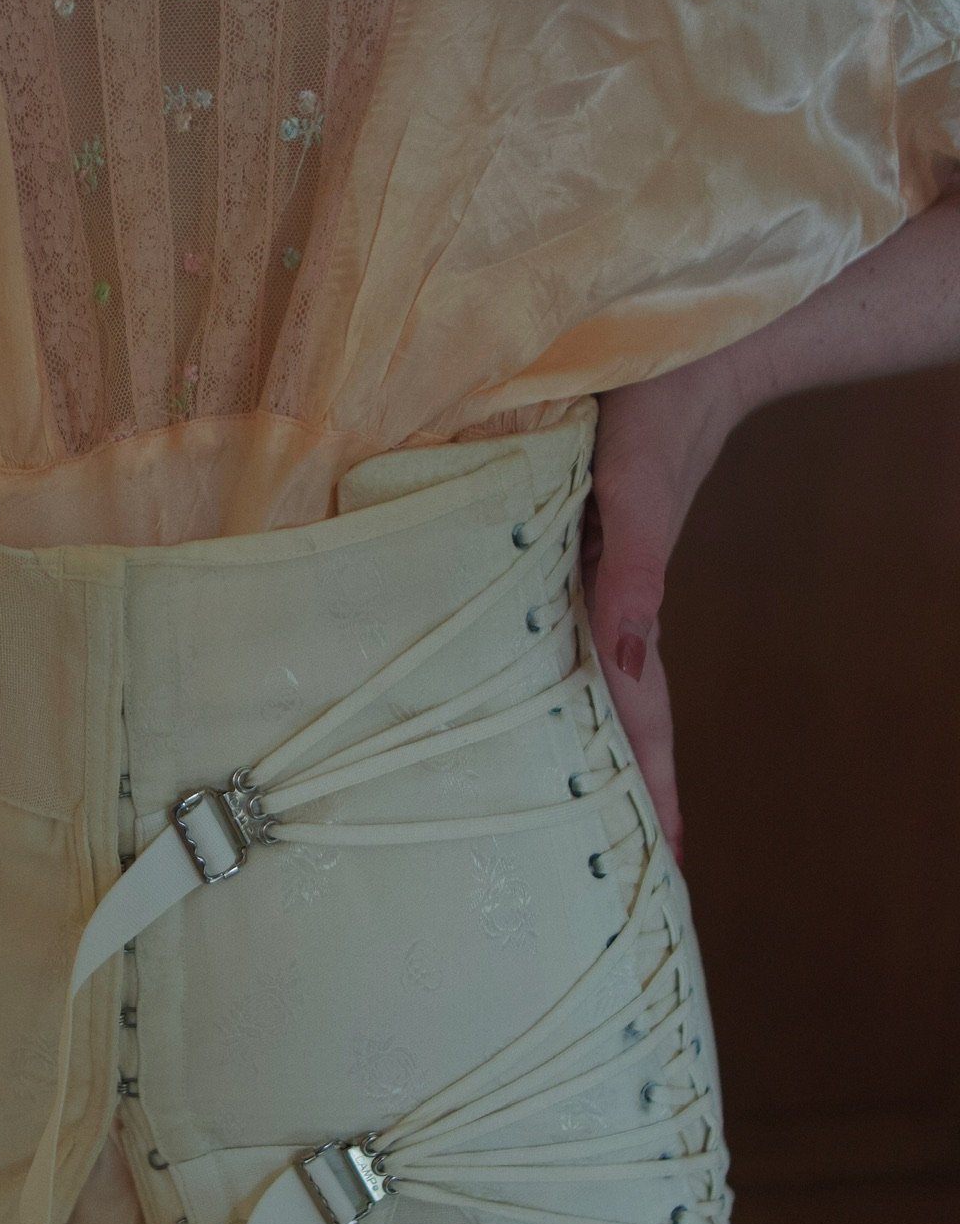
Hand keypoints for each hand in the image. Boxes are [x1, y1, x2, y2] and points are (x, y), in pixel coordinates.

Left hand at [583, 352, 751, 864]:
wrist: (677, 353)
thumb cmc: (656, 410)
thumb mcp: (637, 486)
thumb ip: (634, 567)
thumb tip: (629, 656)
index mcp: (624, 605)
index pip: (640, 717)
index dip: (650, 789)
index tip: (668, 861)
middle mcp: (609, 606)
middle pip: (622, 720)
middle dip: (629, 795)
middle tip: (634, 870)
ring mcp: (593, 584)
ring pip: (592, 686)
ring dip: (598, 751)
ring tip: (591, 817)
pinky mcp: (575, 554)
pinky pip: (563, 638)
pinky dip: (561, 689)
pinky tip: (547, 708)